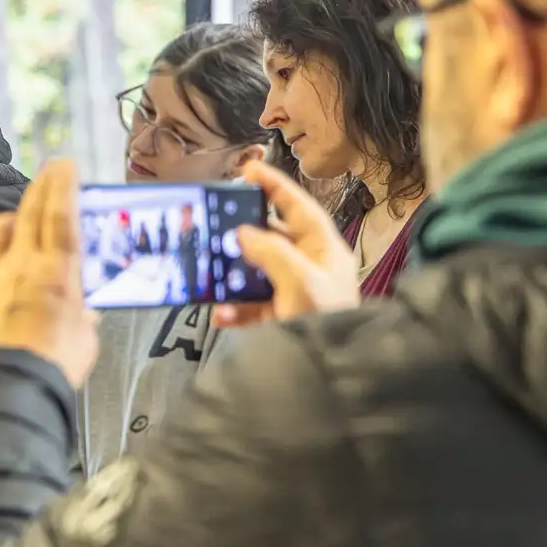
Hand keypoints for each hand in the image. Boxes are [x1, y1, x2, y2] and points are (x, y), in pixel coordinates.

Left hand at [0, 158, 98, 388]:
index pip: (62, 216)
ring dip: (7, 220)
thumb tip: (86, 314)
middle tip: (48, 171)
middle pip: (31, 214)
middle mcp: (22, 265)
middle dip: (41, 187)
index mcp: (58, 272)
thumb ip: (83, 319)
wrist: (5, 386)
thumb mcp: (84, 340)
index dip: (63, 186)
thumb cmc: (51, 365)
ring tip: (16, 218)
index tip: (65, 165)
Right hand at [213, 159, 360, 328]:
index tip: (249, 170)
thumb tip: (244, 233)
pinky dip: (235, 310)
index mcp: (324, 250)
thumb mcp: (301, 281)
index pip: (299, 208)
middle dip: (245, 233)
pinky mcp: (281, 318)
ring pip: (257, 273)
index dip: (275, 187)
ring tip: (213, 271)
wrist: (333, 376)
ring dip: (234, 274)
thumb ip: (271, 252)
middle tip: (219, 222)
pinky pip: (252, 307)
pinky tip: (222, 314)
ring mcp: (295, 293)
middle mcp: (310, 267)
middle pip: (273, 238)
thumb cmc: (329, 322)